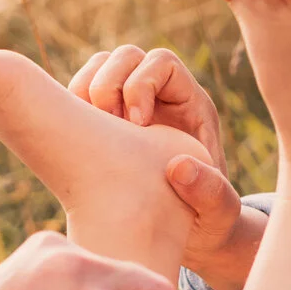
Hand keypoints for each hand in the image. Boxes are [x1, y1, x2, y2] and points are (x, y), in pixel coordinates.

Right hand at [67, 28, 263, 289]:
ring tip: (86, 131)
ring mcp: (128, 106)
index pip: (162, 63)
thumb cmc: (208, 220)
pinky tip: (74, 143)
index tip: (135, 125)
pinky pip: (80, 96)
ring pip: (98, 70)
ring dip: (83, 92)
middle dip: (108, 83)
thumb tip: (179, 169)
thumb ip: (212, 193)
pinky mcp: (103, 122)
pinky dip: (71, 110)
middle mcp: (158, 96)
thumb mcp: (219, 213)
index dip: (142, 84)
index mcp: (190, 104)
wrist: (188, 232)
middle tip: (105, 123)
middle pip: (125, 57)